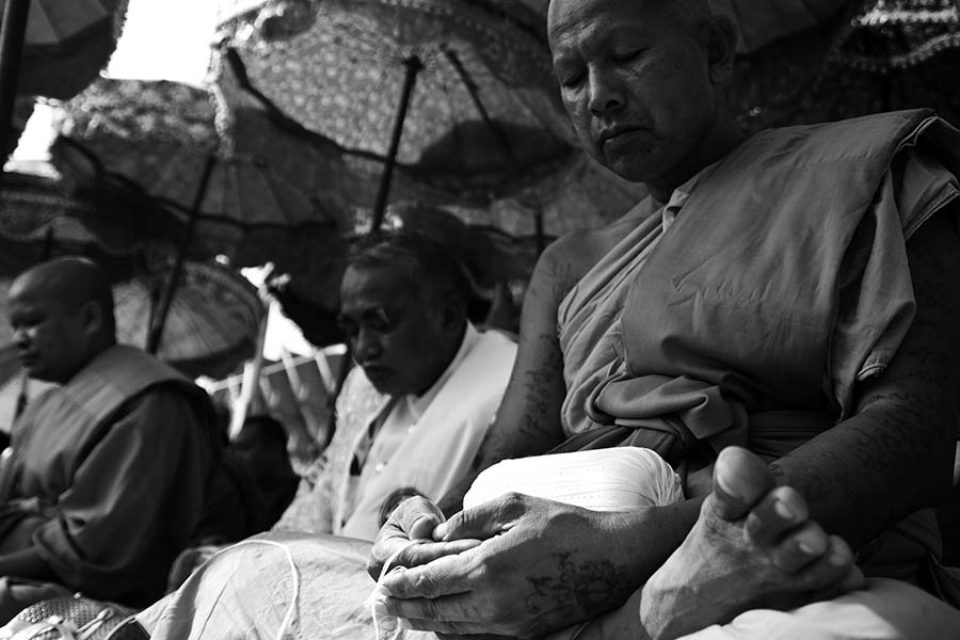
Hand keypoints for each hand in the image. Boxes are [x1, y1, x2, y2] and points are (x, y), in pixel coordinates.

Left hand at [378, 493, 646, 638]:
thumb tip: (438, 534)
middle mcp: (494, 602)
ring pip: (453, 629)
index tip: (384, 581)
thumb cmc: (565, 525)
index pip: (431, 581)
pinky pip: (477, 635)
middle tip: (385, 600)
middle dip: (406, 606)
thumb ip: (471, 518)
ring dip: (426, 620)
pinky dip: (453, 629)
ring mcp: (510, 624)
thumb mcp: (515, 505)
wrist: (614, 559)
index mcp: (488, 566)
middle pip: (435, 612)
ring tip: (407, 610)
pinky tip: (444, 620)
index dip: (403, 583)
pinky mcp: (525, 634)